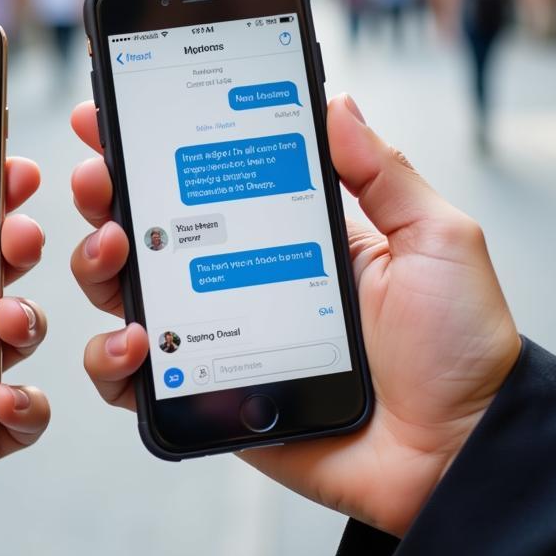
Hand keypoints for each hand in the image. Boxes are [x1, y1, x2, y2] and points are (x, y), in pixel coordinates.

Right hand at [69, 95, 520, 537]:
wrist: (458, 453)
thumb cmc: (458, 348)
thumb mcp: (434, 240)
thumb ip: (382, 173)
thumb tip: (338, 102)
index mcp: (284, 234)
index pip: (204, 180)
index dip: (151, 146)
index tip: (110, 114)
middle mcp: (237, 279)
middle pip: (148, 230)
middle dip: (107, 195)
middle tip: (99, 178)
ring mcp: (216, 337)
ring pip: (124, 295)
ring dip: (96, 266)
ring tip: (114, 250)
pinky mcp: (205, 395)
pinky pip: (133, 380)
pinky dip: (111, 359)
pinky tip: (133, 340)